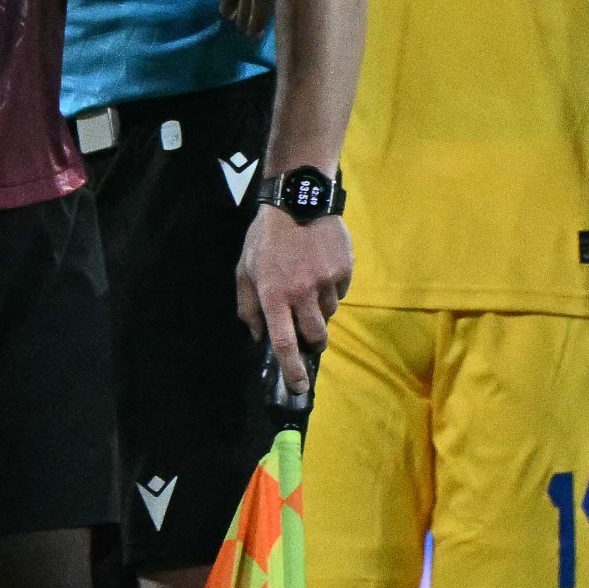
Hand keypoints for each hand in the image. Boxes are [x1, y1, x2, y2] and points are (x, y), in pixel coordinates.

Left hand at [235, 205, 347, 397]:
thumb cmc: (266, 238)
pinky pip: (340, 292)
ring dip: (320, 309)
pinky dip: (331, 288)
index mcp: (273, 296)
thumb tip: (257, 336)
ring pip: (329, 314)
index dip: (292, 369)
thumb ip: (248, 307)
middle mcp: (301, 293)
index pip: (284, 342)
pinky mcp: (343, 270)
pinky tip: (320, 268)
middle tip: (308, 333)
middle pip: (315, 335)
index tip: (299, 386)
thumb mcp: (244, 270)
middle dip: (313, 342)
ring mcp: (325, 282)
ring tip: (309, 284)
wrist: (298, 201)